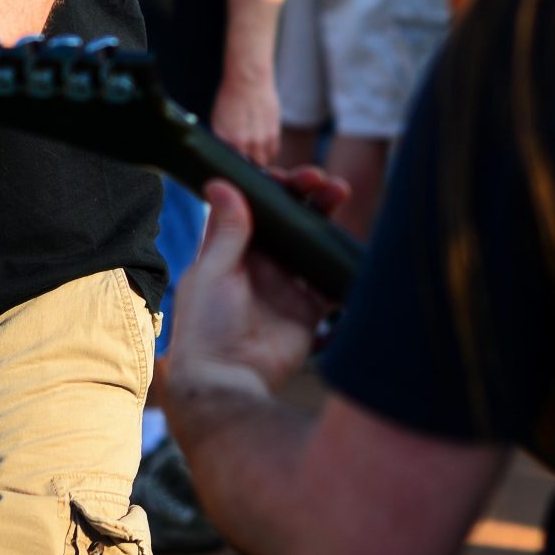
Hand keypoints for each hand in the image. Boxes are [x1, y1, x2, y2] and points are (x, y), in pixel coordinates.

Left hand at [168, 169, 349, 396]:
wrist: (227, 380)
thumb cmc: (205, 326)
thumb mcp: (211, 271)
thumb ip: (226, 231)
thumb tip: (222, 182)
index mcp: (229, 251)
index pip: (252, 208)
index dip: (269, 188)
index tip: (286, 174)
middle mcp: (258, 266)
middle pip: (286, 222)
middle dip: (305, 197)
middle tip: (321, 179)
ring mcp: (284, 287)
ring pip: (310, 243)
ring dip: (325, 219)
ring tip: (339, 193)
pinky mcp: (307, 311)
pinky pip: (329, 282)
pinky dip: (340, 263)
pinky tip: (349, 239)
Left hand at [211, 68, 280, 165]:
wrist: (248, 80)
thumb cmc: (230, 99)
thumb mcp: (218, 122)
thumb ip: (223, 142)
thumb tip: (226, 158)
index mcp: (227, 140)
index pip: (230, 167)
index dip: (231, 170)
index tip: (232, 170)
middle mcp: (244, 142)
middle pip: (247, 168)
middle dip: (245, 167)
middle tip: (243, 164)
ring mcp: (261, 139)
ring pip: (262, 162)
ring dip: (257, 160)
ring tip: (253, 154)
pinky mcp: (274, 133)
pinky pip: (272, 153)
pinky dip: (268, 153)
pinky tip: (262, 146)